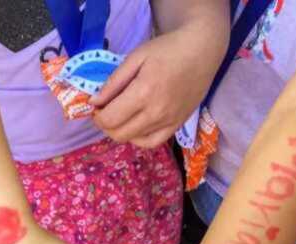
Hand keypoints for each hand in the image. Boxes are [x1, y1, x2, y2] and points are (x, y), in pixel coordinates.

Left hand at [89, 26, 221, 148]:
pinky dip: (138, 138)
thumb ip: (113, 82)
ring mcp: (168, 122)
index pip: (109, 119)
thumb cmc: (167, 49)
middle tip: (106, 110)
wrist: (202, 50)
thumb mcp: (135, 58)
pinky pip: (151, 143)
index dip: (97, 116)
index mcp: (143, 93)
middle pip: (118, 133)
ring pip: (133, 139)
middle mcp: (156, 112)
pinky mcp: (177, 125)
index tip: (97, 106)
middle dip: (106, 125)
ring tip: (121, 115)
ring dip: (120, 130)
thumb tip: (94, 102)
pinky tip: (135, 126)